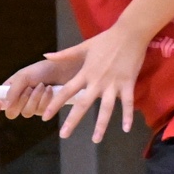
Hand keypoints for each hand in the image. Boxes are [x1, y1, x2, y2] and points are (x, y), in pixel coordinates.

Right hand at [0, 46, 78, 118]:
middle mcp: (19, 100)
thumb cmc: (43, 69)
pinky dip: (45, 100)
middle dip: (20, 101)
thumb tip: (3, 106)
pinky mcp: (45, 110)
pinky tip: (50, 90)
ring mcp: (32, 106)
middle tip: (28, 89)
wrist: (65, 69)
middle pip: (11, 113)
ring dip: (35, 98)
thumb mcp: (24, 76)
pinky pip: (41, 112)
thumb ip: (12, 90)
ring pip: (26, 113)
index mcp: (10, 90)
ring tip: (43, 85)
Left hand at [47, 22, 151, 142]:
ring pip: (106, 108)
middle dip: (73, 121)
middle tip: (64, 135)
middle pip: (82, 104)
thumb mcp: (83, 46)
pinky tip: (126, 129)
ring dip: (101, 125)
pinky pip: (128, 103)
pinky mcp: (128, 83)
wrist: (129, 33)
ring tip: (95, 140)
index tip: (45, 117)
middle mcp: (97, 81)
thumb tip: (45, 56)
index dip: (54, 104)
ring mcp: (113, 84)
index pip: (66, 91)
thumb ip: (64, 54)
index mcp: (85, 73)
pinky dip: (128, 116)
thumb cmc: (105, 39)